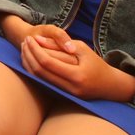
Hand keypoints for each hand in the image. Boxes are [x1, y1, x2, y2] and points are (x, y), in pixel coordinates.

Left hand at [20, 32, 134, 100]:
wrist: (110, 86)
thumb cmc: (97, 64)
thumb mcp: (82, 49)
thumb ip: (60, 44)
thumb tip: (37, 39)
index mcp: (77, 75)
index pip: (48, 62)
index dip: (35, 50)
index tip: (29, 38)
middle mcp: (70, 87)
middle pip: (40, 72)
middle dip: (29, 56)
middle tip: (24, 42)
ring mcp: (66, 94)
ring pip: (39, 79)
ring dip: (28, 63)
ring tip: (25, 49)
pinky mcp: (62, 96)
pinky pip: (43, 83)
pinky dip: (34, 71)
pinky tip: (30, 60)